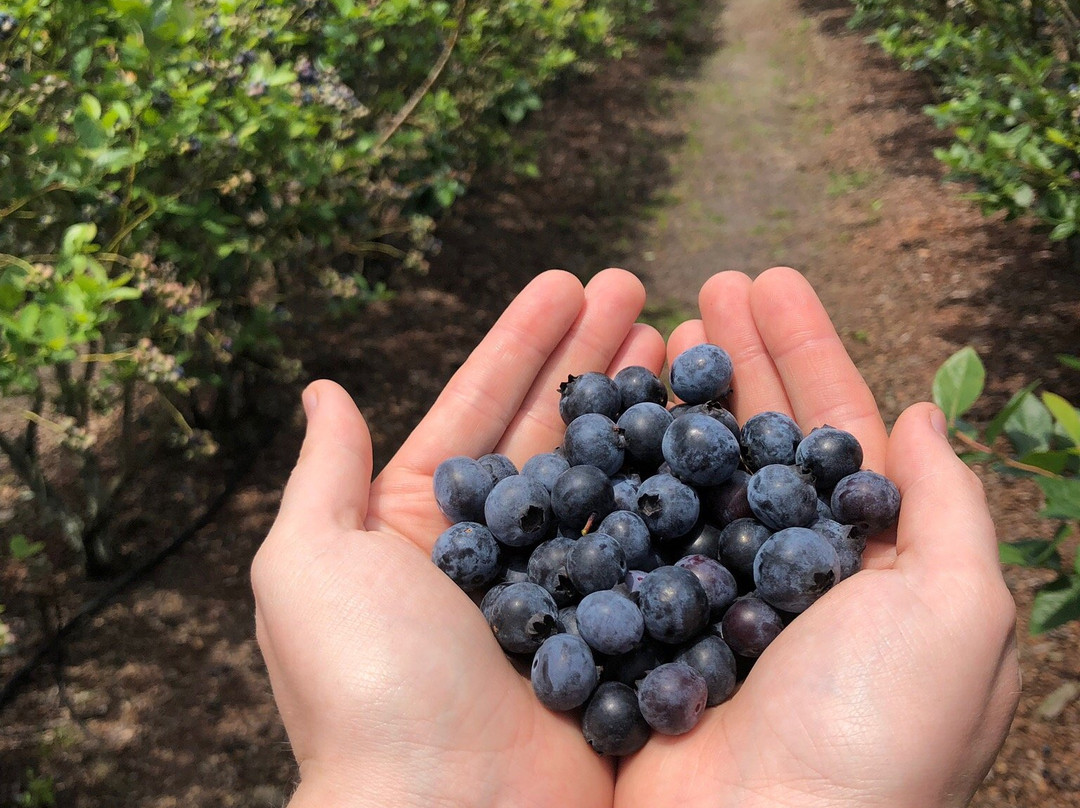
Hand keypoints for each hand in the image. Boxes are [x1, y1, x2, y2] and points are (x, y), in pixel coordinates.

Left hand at [251, 269, 666, 807]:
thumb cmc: (365, 685)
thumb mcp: (309, 564)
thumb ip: (325, 475)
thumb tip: (323, 388)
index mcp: (420, 527)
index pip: (479, 410)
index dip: (522, 342)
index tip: (568, 281)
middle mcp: (492, 556)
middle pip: (552, 433)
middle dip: (593, 358)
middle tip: (641, 290)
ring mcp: (560, 597)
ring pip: (607, 480)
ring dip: (640, 409)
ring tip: (680, 341)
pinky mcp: (614, 641)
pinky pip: (650, 551)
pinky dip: (678, 495)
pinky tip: (707, 438)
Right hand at [614, 268, 1019, 807]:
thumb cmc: (875, 731)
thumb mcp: (958, 614)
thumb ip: (948, 509)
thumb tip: (922, 415)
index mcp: (864, 562)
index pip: (832, 429)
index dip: (805, 350)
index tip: (767, 281)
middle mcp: (786, 573)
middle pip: (753, 436)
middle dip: (733, 358)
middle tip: (703, 285)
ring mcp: (709, 596)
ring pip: (688, 472)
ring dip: (674, 399)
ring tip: (653, 327)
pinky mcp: (645, 625)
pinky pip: (630, 530)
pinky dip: (618, 471)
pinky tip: (604, 417)